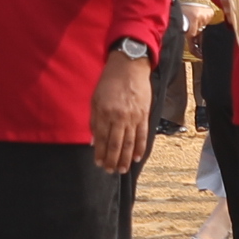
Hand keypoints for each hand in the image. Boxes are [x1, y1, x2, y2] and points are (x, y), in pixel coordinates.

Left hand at [90, 55, 155, 176]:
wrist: (129, 66)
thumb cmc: (110, 82)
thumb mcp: (95, 99)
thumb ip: (94, 121)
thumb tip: (94, 141)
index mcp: (105, 112)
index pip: (102, 139)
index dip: (100, 153)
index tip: (99, 163)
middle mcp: (119, 117)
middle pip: (115, 144)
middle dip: (112, 160)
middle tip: (110, 171)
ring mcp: (133, 117)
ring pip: (129, 143)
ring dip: (125, 158)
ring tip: (121, 169)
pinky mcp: (144, 115)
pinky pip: (142, 135)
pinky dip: (139, 148)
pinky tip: (136, 158)